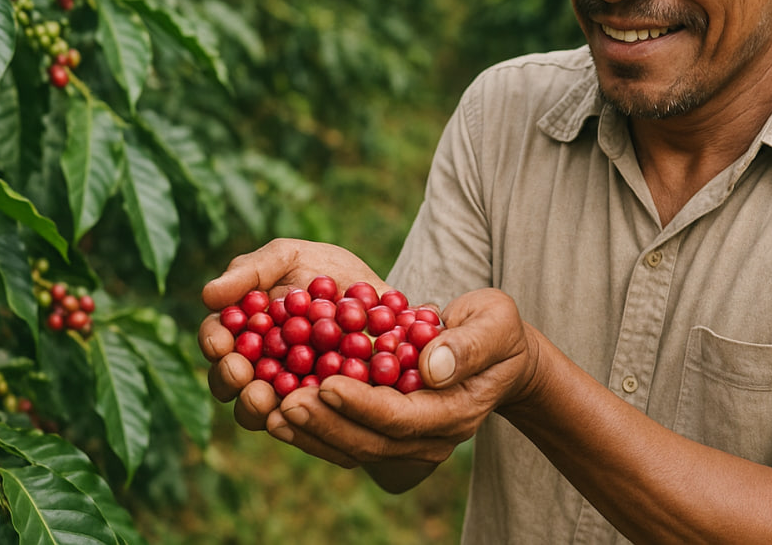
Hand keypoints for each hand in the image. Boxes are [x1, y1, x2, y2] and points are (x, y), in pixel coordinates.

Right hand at [198, 239, 383, 428]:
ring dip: (258, 406)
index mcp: (241, 333)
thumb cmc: (325, 271)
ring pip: (261, 410)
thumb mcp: (290, 258)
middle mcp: (256, 368)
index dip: (213, 341)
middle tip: (242, 375)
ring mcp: (287, 393)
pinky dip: (308, 413)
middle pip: (230, 382)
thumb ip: (251, 272)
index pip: (216, 339)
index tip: (221, 342)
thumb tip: (208, 294)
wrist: (380, 298)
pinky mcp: (321, 410)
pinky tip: (313, 404)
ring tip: (267, 397)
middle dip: (231, 379)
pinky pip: (309, 418)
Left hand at [264, 288, 540, 473]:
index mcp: (455, 411)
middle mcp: (431, 438)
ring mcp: (410, 442)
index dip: (361, 404)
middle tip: (285, 402)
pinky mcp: (389, 434)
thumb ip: (467, 344)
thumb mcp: (495, 323)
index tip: (326, 383)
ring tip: (272, 411)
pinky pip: (348, 440)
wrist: (499, 356)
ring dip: (312, 434)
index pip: (401, 417)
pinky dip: (314, 430)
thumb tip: (430, 365)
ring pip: (354, 448)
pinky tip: (279, 412)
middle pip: (371, 441)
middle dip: (326, 423)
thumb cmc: (497, 331)